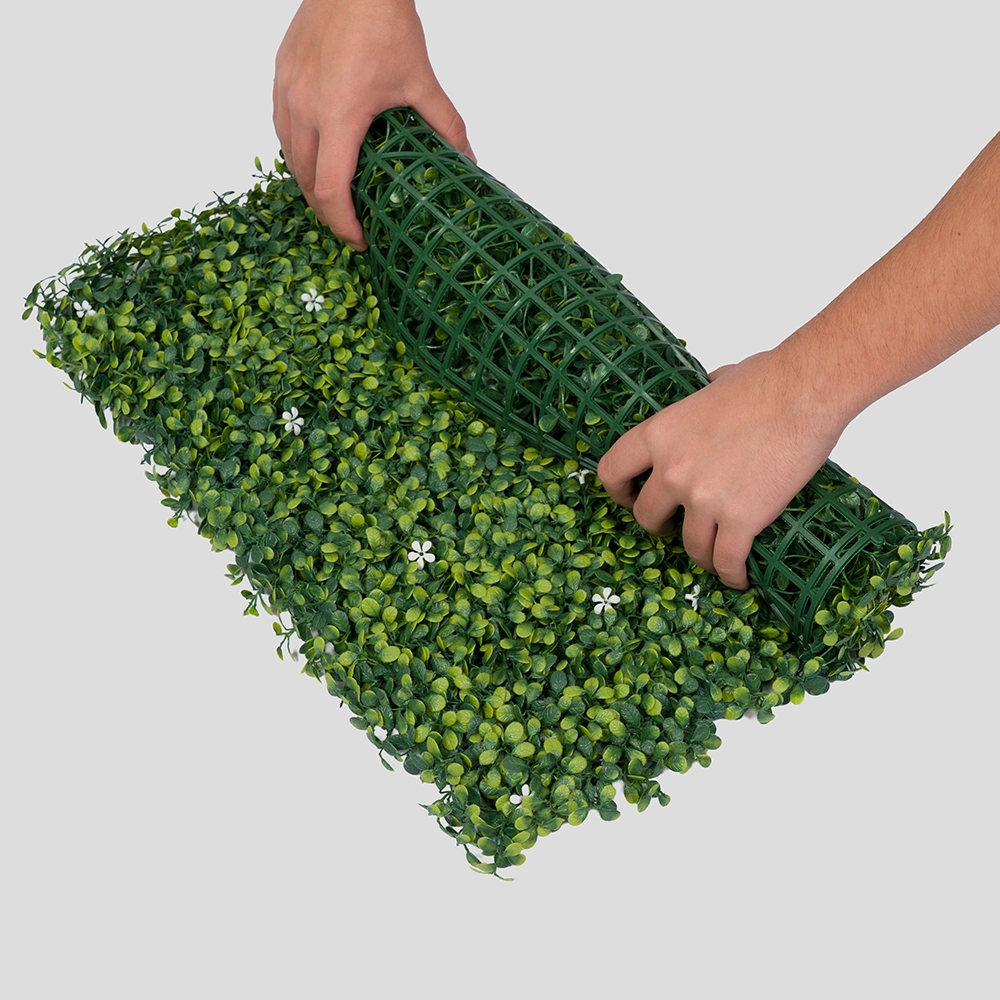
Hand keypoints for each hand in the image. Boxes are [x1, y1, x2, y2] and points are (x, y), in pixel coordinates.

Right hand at [273, 0, 474, 250]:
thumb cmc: (383, 21)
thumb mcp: (420, 80)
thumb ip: (446, 126)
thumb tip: (468, 161)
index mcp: (338, 115)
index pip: (331, 190)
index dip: (343, 224)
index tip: (360, 241)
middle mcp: (304, 108)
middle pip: (306, 182)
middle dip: (327, 212)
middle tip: (351, 226)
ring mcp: (286, 92)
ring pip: (288, 158)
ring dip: (309, 185)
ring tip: (335, 198)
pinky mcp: (279, 78)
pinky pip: (281, 130)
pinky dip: (297, 153)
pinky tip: (318, 158)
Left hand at [596, 348, 847, 589]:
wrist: (807, 392)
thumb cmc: (769, 378)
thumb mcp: (718, 380)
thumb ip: (704, 393)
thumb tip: (713, 383)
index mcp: (659, 434)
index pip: (613, 471)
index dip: (619, 491)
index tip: (630, 498)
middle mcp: (672, 470)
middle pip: (646, 517)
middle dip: (658, 526)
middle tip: (673, 526)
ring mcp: (704, 499)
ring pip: (690, 546)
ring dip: (700, 556)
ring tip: (712, 556)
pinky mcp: (741, 519)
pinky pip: (727, 561)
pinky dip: (732, 575)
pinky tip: (738, 578)